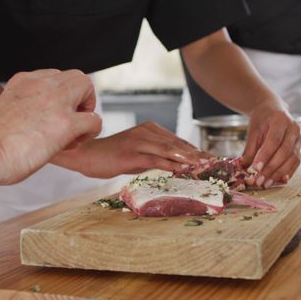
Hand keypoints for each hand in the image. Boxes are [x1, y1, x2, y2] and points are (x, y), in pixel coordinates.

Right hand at [0, 69, 102, 184]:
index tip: (53, 114)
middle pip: (77, 77)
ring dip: (85, 111)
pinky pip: (94, 119)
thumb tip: (37, 117)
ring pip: (87, 89)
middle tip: (70, 121)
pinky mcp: (66, 123)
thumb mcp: (6, 108)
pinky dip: (91, 131)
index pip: (56, 77)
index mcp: (24, 81)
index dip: (61, 96)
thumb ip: (25, 105)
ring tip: (72, 133)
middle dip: (79, 99)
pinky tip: (75, 143)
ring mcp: (55, 102)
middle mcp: (41, 84)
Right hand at [53, 121, 211, 177]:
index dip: (196, 150)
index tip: (211, 159)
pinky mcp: (131, 154)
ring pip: (169, 150)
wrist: (86, 155)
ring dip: (188, 159)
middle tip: (214, 163)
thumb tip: (177, 166)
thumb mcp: (139, 154)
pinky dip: (170, 165)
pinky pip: (154, 159)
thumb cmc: (113, 156)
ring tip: (204, 166)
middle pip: (177, 144)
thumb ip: (156, 156)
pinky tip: (181, 170)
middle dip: (197, 155)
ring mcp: (138, 142)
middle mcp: (146, 132)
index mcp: (150, 129)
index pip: (178, 141)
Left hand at [242, 103, 300, 187]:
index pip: (274, 140)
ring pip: (292, 159)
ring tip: (266, 183)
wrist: (272, 110)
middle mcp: (293, 129)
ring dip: (279, 173)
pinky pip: (296, 162)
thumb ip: (249, 149)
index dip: (265, 155)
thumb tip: (243, 167)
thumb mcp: (253, 131)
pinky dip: (288, 172)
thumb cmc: (262, 120)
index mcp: (280, 120)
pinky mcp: (299, 147)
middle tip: (259, 180)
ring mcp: (299, 138)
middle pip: (285, 151)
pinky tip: (279, 180)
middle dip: (271, 168)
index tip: (256, 168)